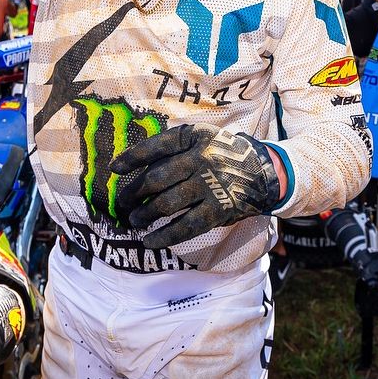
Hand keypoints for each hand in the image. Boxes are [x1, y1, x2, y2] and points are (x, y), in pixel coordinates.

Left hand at [111, 124, 282, 248]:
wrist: (264, 173)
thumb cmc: (225, 155)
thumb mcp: (204, 139)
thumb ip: (176, 148)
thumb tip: (136, 169)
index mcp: (196, 137)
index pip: (157, 146)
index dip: (132, 158)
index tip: (114, 169)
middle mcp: (202, 158)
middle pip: (156, 178)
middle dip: (134, 193)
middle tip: (122, 203)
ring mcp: (210, 185)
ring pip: (166, 204)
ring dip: (145, 214)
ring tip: (135, 220)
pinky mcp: (218, 210)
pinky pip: (185, 227)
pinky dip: (164, 236)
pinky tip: (150, 241)